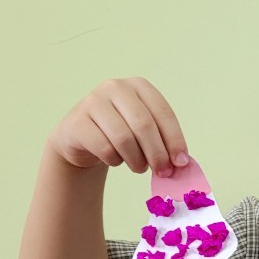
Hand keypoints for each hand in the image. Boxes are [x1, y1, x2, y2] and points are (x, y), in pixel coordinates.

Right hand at [48, 78, 188, 177]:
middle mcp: (115, 87)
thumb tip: (181, 162)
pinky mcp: (77, 121)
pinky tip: (115, 160)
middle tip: (163, 172)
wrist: (81, 138)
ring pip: (124, 138)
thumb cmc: (120, 134)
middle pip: (143, 124)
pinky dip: (115, 160)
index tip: (181, 162)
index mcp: (139, 85)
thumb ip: (163, 141)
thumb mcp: (143, 131)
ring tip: (139, 168)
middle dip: (157, 153)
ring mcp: (93, 101)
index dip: (175, 139)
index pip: (163, 112)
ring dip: (137, 160)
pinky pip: (104, 148)